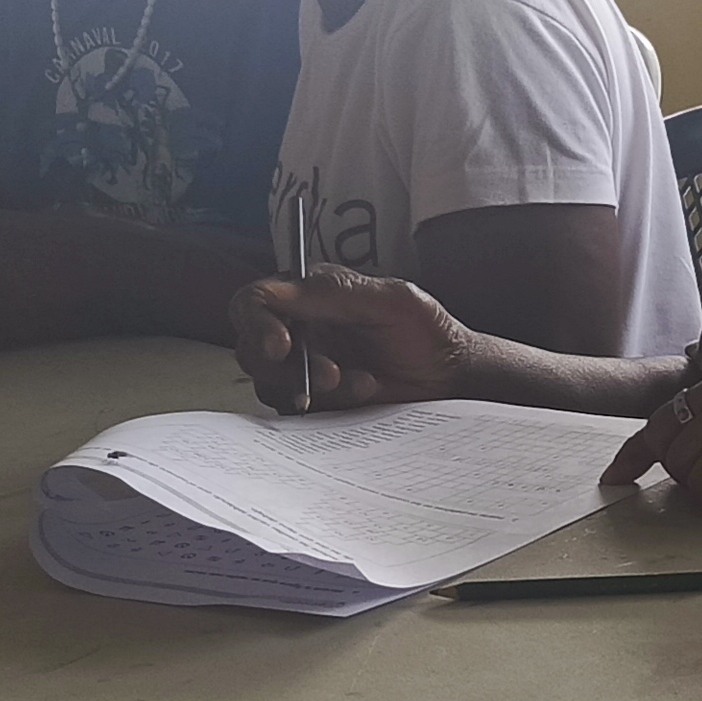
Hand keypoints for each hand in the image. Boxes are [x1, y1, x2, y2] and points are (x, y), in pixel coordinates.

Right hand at [230, 267, 474, 413]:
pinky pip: (293, 410)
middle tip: (331, 375)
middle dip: (287, 368)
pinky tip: (363, 395)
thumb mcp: (394, 300)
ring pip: (269, 384)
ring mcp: (302, 368)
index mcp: (308, 295)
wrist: (450, 378)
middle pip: (251, 349)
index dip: (256, 322)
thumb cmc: (426, 330)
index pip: (255, 301)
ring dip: (310, 389)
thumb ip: (338, 292)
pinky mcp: (313, 400)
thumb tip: (284, 290)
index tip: (279, 347)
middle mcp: (298, 330)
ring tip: (363, 384)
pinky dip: (325, 407)